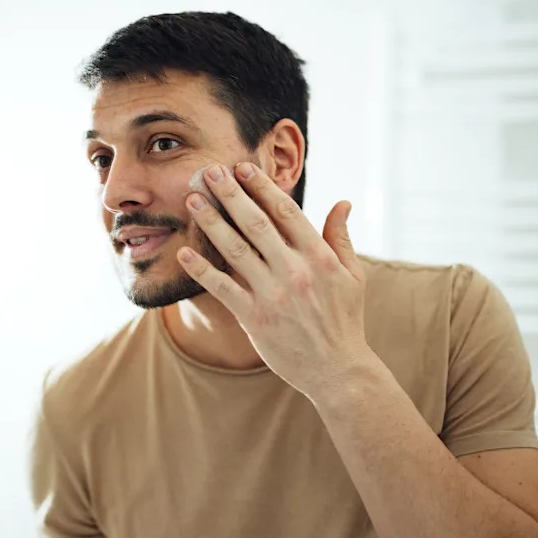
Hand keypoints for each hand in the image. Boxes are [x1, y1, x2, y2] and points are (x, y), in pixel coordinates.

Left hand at [177, 162, 374, 396]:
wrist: (337, 370)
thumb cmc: (345, 319)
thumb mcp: (352, 276)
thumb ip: (341, 237)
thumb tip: (342, 202)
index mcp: (319, 257)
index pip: (286, 212)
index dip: (262, 187)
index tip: (243, 167)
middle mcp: (295, 271)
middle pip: (256, 223)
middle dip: (230, 194)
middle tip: (209, 171)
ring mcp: (273, 294)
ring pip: (235, 250)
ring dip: (211, 222)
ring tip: (192, 200)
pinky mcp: (255, 317)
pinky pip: (222, 288)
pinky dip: (202, 269)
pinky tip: (184, 252)